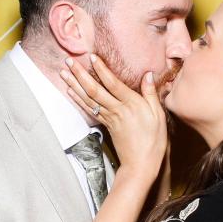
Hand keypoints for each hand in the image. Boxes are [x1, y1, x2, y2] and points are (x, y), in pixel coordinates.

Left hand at [61, 54, 166, 181]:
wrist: (141, 164)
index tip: (92, 57)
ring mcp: (109, 118)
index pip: (113, 84)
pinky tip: (70, 91)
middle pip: (94, 90)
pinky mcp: (105, 125)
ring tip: (63, 73)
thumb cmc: (154, 140)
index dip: (102, 70)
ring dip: (74, 85)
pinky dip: (78, 99)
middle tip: (68, 61)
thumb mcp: (158, 115)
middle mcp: (117, 110)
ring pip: (88, 99)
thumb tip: (148, 74)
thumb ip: (151, 93)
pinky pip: (89, 109)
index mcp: (131, 105)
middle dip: (80, 74)